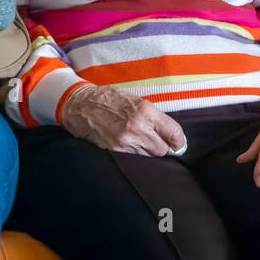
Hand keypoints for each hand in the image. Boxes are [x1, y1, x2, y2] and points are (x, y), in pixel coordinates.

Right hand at [61, 85, 185, 155]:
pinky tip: (130, 146)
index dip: (179, 141)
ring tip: (140, 143)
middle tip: (159, 143)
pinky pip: (133, 159)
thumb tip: (170, 133)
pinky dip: (134, 155)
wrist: (80, 104)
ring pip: (148, 156)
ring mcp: (124, 141)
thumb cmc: (108, 99)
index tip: (178, 144)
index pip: (173, 133)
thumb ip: (153, 116)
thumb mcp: (135, 100)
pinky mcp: (113, 150)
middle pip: (162, 149)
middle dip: (162, 147)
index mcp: (145, 111)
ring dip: (148, 152)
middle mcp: (137, 127)